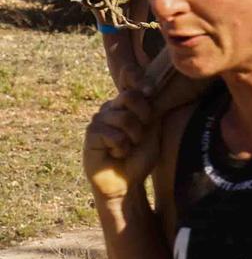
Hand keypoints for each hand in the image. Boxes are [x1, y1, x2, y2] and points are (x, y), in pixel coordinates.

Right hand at [84, 89, 157, 203]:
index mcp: (127, 104)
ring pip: (125, 118)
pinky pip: (114, 135)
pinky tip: (116, 154)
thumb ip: (152, 109)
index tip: (150, 89)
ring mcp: (99, 119)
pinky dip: (122, 148)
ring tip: (128, 148)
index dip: (136, 77)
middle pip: (130, 96)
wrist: (127, 181)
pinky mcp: (90, 134)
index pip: (128, 78)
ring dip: (134, 138)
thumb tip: (151, 88)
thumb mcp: (152, 130)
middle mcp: (111, 107)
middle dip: (144, 118)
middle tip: (140, 136)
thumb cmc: (140, 156)